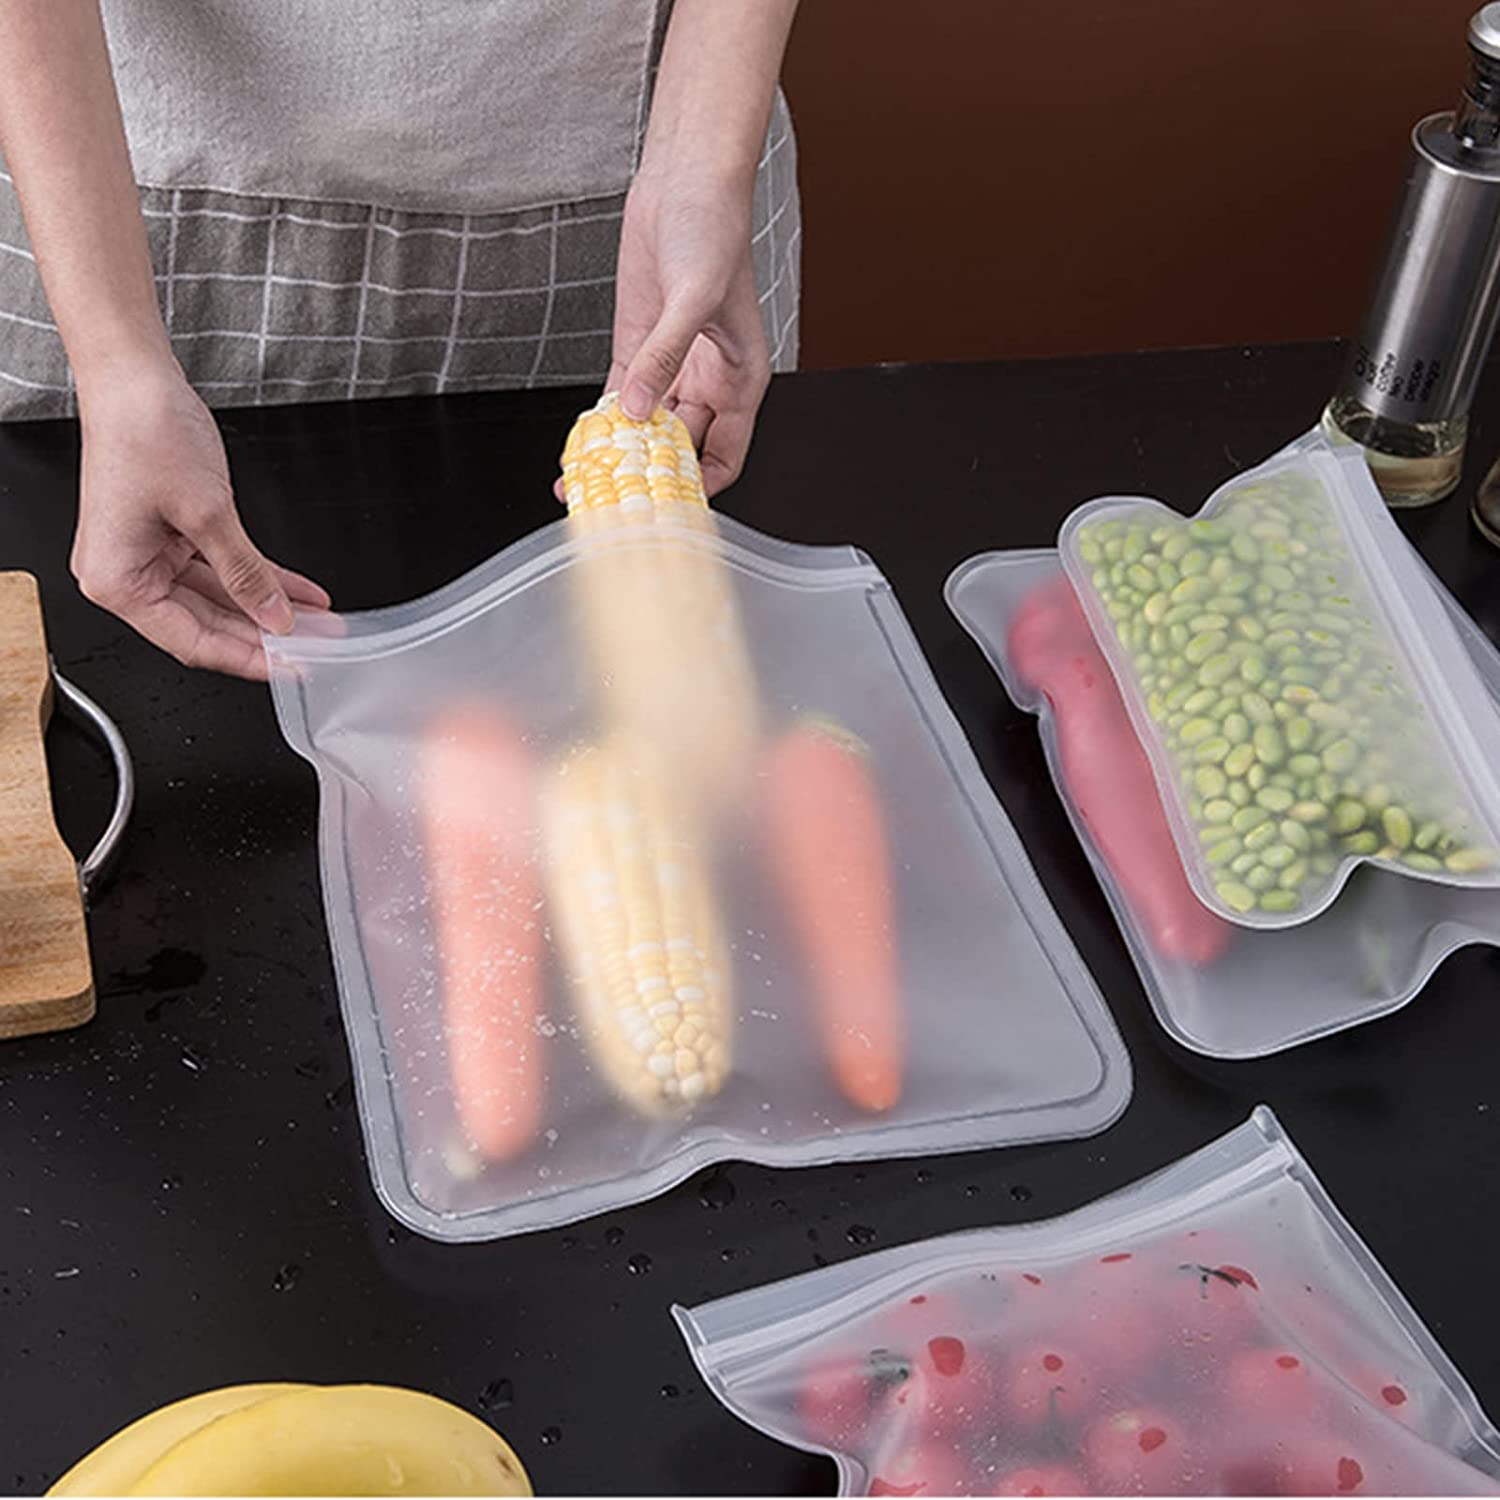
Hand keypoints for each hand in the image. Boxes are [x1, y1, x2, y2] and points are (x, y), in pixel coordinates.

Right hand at [71, 365, 329, 679]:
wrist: (134, 378)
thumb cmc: (143, 432)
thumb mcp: (208, 513)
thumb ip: (245, 573)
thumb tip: (276, 617)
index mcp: (117, 581)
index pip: (192, 642)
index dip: (247, 658)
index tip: (290, 668)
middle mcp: (126, 574)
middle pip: (206, 626)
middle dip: (265, 636)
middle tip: (317, 647)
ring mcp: (148, 556)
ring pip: (220, 600)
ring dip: (269, 608)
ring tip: (319, 623)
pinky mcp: (170, 537)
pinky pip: (221, 570)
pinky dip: (259, 579)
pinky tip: (298, 593)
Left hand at [605, 162, 769, 496]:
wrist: (684, 182)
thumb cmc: (715, 231)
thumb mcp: (694, 298)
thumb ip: (665, 356)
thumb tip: (638, 406)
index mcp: (739, 381)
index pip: (724, 457)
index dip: (699, 487)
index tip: (666, 505)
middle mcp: (706, 382)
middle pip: (678, 450)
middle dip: (648, 477)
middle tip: (613, 499)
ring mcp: (669, 367)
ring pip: (645, 429)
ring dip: (619, 453)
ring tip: (588, 479)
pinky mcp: (637, 348)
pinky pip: (619, 399)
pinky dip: (602, 422)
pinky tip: (582, 442)